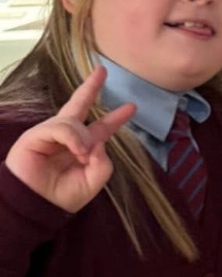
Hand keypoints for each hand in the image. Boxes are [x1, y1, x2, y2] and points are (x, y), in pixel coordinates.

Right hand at [4, 66, 135, 212]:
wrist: (37, 206)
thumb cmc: (62, 196)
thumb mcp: (93, 181)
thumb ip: (103, 162)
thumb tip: (98, 143)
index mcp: (83, 147)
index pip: (101, 127)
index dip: (115, 118)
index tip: (131, 106)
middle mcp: (67, 137)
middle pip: (79, 105)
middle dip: (90, 87)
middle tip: (102, 70)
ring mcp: (50, 134)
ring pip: (73, 121)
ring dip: (82, 138)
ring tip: (82, 155)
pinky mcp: (35, 135)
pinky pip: (60, 127)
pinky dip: (71, 138)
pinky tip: (76, 151)